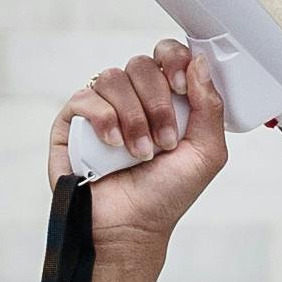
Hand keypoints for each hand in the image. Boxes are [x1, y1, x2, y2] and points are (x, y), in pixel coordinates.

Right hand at [54, 38, 234, 258]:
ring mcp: (101, 107)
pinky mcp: (72, 122)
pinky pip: (85, 98)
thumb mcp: (206, 152)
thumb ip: (210, 106)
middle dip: (158, 102)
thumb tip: (199, 61)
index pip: (167, 55)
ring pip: (114, 78)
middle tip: (165, 141)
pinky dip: (104, 119)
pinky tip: (114, 145)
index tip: (181, 86)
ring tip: (141, 153)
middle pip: (142, 64)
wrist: (132, 227)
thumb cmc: (167, 193)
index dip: (174, 60)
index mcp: (165, 98)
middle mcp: (132, 98)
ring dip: (134, 117)